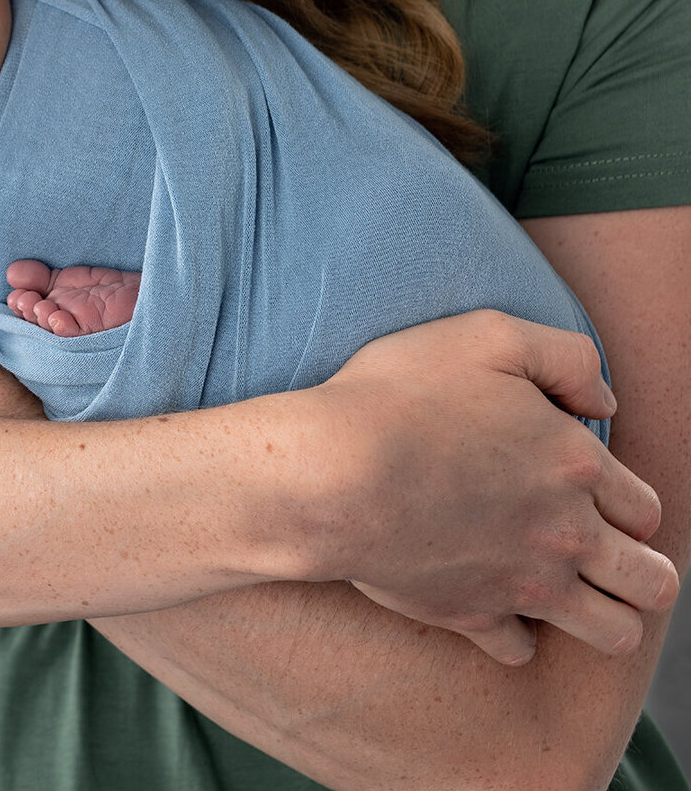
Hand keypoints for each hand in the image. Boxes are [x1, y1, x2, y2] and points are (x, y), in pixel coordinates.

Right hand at [302, 311, 678, 664]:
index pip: (647, 509)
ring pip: (612, 633)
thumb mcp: (490, 334)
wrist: (333, 472)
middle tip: (606, 552)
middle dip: (643, 571)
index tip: (595, 491)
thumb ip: (567, 357)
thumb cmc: (404, 393)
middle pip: (650, 582)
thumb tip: (604, 399)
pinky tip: (495, 598)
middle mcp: (565, 534)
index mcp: (575, 465)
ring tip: (572, 588)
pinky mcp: (473, 615)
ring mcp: (523, 584)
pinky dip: (517, 632)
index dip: (630, 501)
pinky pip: (521, 650)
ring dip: (605, 615)